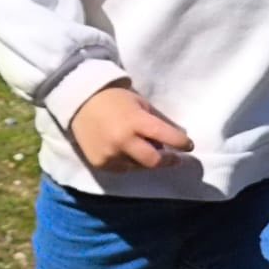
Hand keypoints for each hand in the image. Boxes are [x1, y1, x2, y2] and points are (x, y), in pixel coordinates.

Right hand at [71, 84, 192, 171]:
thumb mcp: (140, 104)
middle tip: (175, 158)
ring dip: (147, 161)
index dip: (181, 143)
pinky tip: (129, 153)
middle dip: (168, 160)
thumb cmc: (114, 99)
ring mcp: (110, 155)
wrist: (79, 102)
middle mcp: (123, 141)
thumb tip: (178, 137)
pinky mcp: (99, 164)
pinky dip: (130, 163)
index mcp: (136, 122)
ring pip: (139, 167)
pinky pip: (123, 169)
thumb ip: (157, 121)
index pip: (166, 137)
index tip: (189, 145)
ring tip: (148, 150)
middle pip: (154, 161)